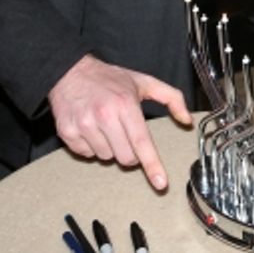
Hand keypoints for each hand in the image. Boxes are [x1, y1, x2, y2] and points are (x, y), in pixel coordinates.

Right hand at [49, 54, 190, 190]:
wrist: (70, 71)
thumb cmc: (109, 78)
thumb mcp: (143, 82)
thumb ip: (171, 98)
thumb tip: (186, 120)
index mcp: (125, 104)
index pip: (142, 142)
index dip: (152, 164)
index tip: (160, 183)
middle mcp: (104, 115)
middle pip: (125, 157)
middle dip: (130, 152)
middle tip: (125, 132)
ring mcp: (84, 125)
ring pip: (106, 157)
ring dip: (110, 147)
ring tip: (105, 125)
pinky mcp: (68, 132)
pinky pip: (86, 154)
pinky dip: (91, 146)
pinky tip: (91, 127)